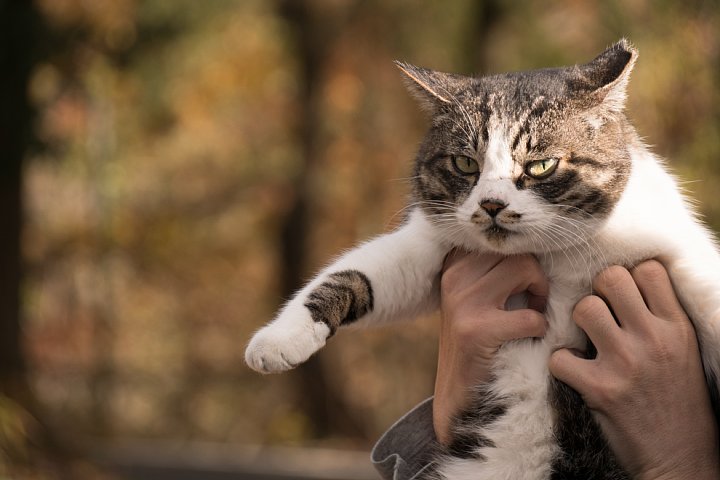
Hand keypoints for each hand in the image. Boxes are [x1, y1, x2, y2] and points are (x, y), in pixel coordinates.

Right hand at [433, 251, 547, 444]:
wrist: (458, 392)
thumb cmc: (480, 340)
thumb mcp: (478, 295)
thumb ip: (497, 268)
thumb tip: (543, 242)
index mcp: (455, 263)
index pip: (502, 237)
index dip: (524, 255)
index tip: (525, 281)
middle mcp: (454, 276)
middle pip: (517, 251)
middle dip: (537, 276)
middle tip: (535, 301)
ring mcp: (462, 302)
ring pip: (524, 269)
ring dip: (540, 296)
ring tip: (532, 315)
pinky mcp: (475, 330)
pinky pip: (530, 317)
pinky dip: (539, 329)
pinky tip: (527, 338)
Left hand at [549, 260, 719, 479]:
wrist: (681, 458)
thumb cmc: (679, 400)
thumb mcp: (684, 350)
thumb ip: (659, 316)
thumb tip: (626, 283)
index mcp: (677, 327)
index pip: (647, 269)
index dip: (628, 277)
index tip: (623, 297)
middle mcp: (653, 339)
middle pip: (610, 278)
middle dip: (598, 291)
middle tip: (600, 313)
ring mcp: (625, 363)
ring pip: (583, 308)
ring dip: (577, 322)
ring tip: (586, 340)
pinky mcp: (599, 389)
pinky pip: (559, 356)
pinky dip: (561, 363)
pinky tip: (575, 371)